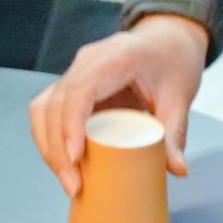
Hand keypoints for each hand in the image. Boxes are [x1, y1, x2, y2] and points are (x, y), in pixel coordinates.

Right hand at [30, 13, 208, 197]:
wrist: (169, 37)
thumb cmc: (173, 59)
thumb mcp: (180, 96)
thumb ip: (175, 133)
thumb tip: (177, 170)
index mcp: (115, 57)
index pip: (80, 89)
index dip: (71, 124)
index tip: (76, 158)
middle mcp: (87, 61)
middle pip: (55, 104)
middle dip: (57, 149)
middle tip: (74, 185)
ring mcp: (76, 71)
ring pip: (43, 108)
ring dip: (48, 146)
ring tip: (68, 180)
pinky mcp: (73, 85)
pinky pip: (48, 111)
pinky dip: (51, 139)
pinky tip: (65, 165)